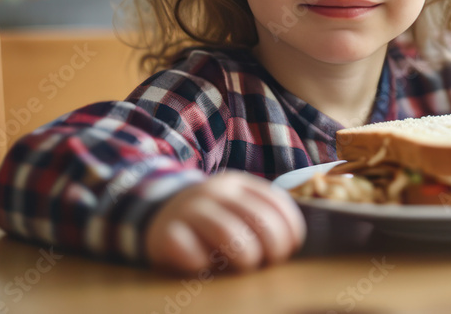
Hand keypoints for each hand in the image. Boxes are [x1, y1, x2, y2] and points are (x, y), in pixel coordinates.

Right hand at [145, 171, 305, 273]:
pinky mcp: (167, 234)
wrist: (157, 213)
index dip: (291, 229)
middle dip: (274, 247)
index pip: (276, 203)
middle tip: (269, 261)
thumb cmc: (209, 217)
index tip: (290, 248)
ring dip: (245, 258)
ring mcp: (189, 211)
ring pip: (230, 235)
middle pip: (260, 220)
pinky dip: (205, 265)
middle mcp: (215, 192)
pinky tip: (205, 264)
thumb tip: (292, 241)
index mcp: (237, 183)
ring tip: (243, 266)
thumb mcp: (235, 204)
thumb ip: (262, 213)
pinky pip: (193, 254)